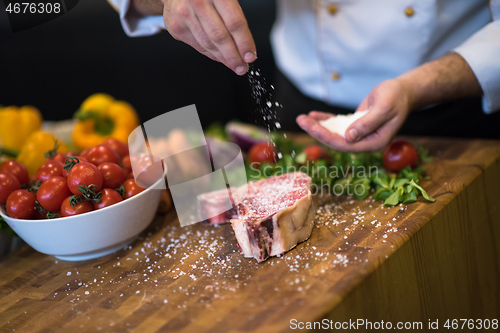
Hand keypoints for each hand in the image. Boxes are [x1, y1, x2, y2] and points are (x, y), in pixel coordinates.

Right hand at [162, 0, 256, 74]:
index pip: (234, 22)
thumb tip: (244, 44)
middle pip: (220, 37)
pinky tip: (219, 57)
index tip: (250, 55)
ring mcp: (184, 14)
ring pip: (208, 44)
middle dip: (234, 56)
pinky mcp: (176, 26)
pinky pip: (198, 46)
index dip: (244, 42)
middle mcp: (198, 2)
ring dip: (223, 58)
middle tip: (242, 67)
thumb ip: (233, 15)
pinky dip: (211, 54)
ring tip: (233, 64)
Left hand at [296, 79, 411, 151]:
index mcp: (374, 143)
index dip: (327, 137)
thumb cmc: (396, 98)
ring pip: (333, 133)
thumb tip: (349, 137)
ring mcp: (359, 135)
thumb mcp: (383, 108)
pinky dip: (324, 121)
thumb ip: (367, 123)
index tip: (312, 127)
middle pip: (336, 140)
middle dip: (317, 132)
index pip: (346, 144)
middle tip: (300, 121)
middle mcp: (365, 142)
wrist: (403, 91)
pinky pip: (336, 125)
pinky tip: (312, 115)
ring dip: (317, 127)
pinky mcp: (354, 126)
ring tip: (301, 119)